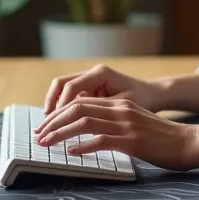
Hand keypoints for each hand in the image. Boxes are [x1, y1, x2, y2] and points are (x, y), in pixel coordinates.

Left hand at [33, 98, 198, 170]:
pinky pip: (101, 140)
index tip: (45, 126)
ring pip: (84, 122)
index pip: (81, 102)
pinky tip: (72, 153)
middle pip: (77, 108)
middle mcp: (121, 110)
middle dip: (53, 121)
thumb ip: (115, 125)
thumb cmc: (163, 139)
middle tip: (39, 134)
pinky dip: (83, 146)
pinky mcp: (132, 141)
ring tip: (47, 143)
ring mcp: (126, 125)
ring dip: (61, 133)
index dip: (59, 114)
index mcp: (120, 105)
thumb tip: (89, 135)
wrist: (189, 142)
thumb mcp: (136, 124)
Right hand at [41, 64, 159, 115]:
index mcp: (100, 73)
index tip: (55, 123)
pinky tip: (59, 124)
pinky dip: (62, 109)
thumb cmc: (143, 100)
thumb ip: (102, 111)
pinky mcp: (89, 89)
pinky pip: (69, 97)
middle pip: (61, 84)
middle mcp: (92, 73)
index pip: (72, 86)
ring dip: (53, 107)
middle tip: (44, 126)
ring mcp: (89, 80)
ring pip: (62, 90)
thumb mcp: (124, 106)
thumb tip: (81, 122)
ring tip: (48, 125)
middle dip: (51, 105)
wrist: (153, 94)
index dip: (61, 105)